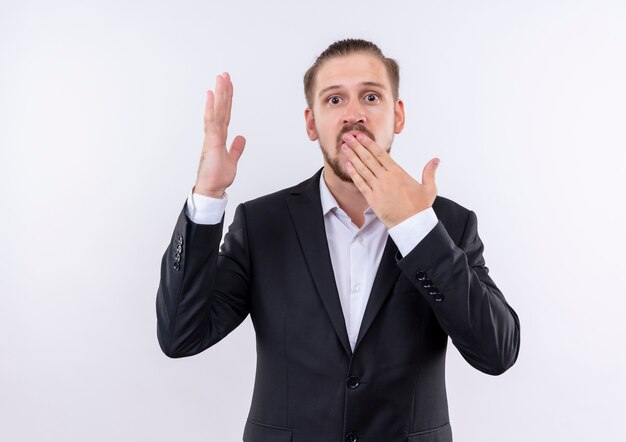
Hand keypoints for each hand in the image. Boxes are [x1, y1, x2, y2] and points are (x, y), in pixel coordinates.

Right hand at [194, 72, 245, 197]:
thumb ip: (236, 149)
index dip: (227, 100)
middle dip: (223, 91)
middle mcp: (214, 133)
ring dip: (219, 94)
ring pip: (216, 110)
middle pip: (220, 108)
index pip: (225, 114)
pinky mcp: (211, 141)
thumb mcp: (232, 161)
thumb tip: (241, 138)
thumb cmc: (217, 178)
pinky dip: (211, 107)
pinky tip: (211, 95)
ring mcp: (212, 136)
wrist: (210, 189)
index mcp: (219, 137)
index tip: (228, 86)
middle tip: (224, 74)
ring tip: (220, 78)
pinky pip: (212, 121)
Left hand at [341, 133, 439, 228]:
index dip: (368, 143)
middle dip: (356, 146)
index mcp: (398, 173)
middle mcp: (386, 178)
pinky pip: (360, 184)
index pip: (380, 154)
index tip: (360, 136)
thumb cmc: (419, 207)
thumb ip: (429, 172)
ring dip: (352, 157)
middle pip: (368, 158)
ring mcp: (378, 188)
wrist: (412, 224)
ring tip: (344, 148)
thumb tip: (436, 159)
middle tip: (347, 136)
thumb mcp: (429, 188)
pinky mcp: (372, 199)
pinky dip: (353, 174)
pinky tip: (347, 166)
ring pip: (362, 169)